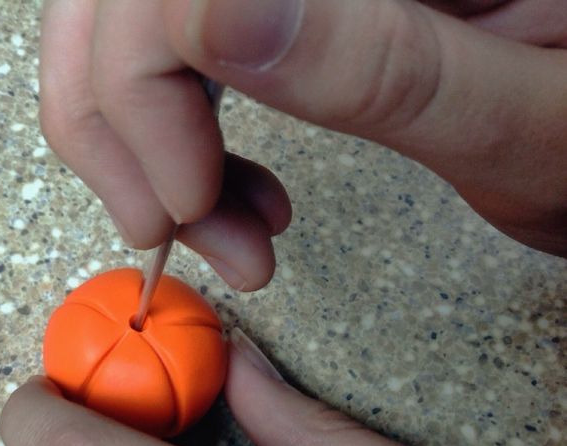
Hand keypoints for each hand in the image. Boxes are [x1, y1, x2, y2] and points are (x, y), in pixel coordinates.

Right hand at [39, 0, 566, 289]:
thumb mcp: (527, 122)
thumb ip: (385, 65)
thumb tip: (219, 16)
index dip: (145, 81)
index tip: (187, 200)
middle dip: (120, 116)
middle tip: (175, 223)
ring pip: (128, 17)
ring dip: (133, 131)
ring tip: (211, 222)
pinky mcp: (281, 1)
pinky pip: (170, 43)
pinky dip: (164, 129)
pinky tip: (222, 187)